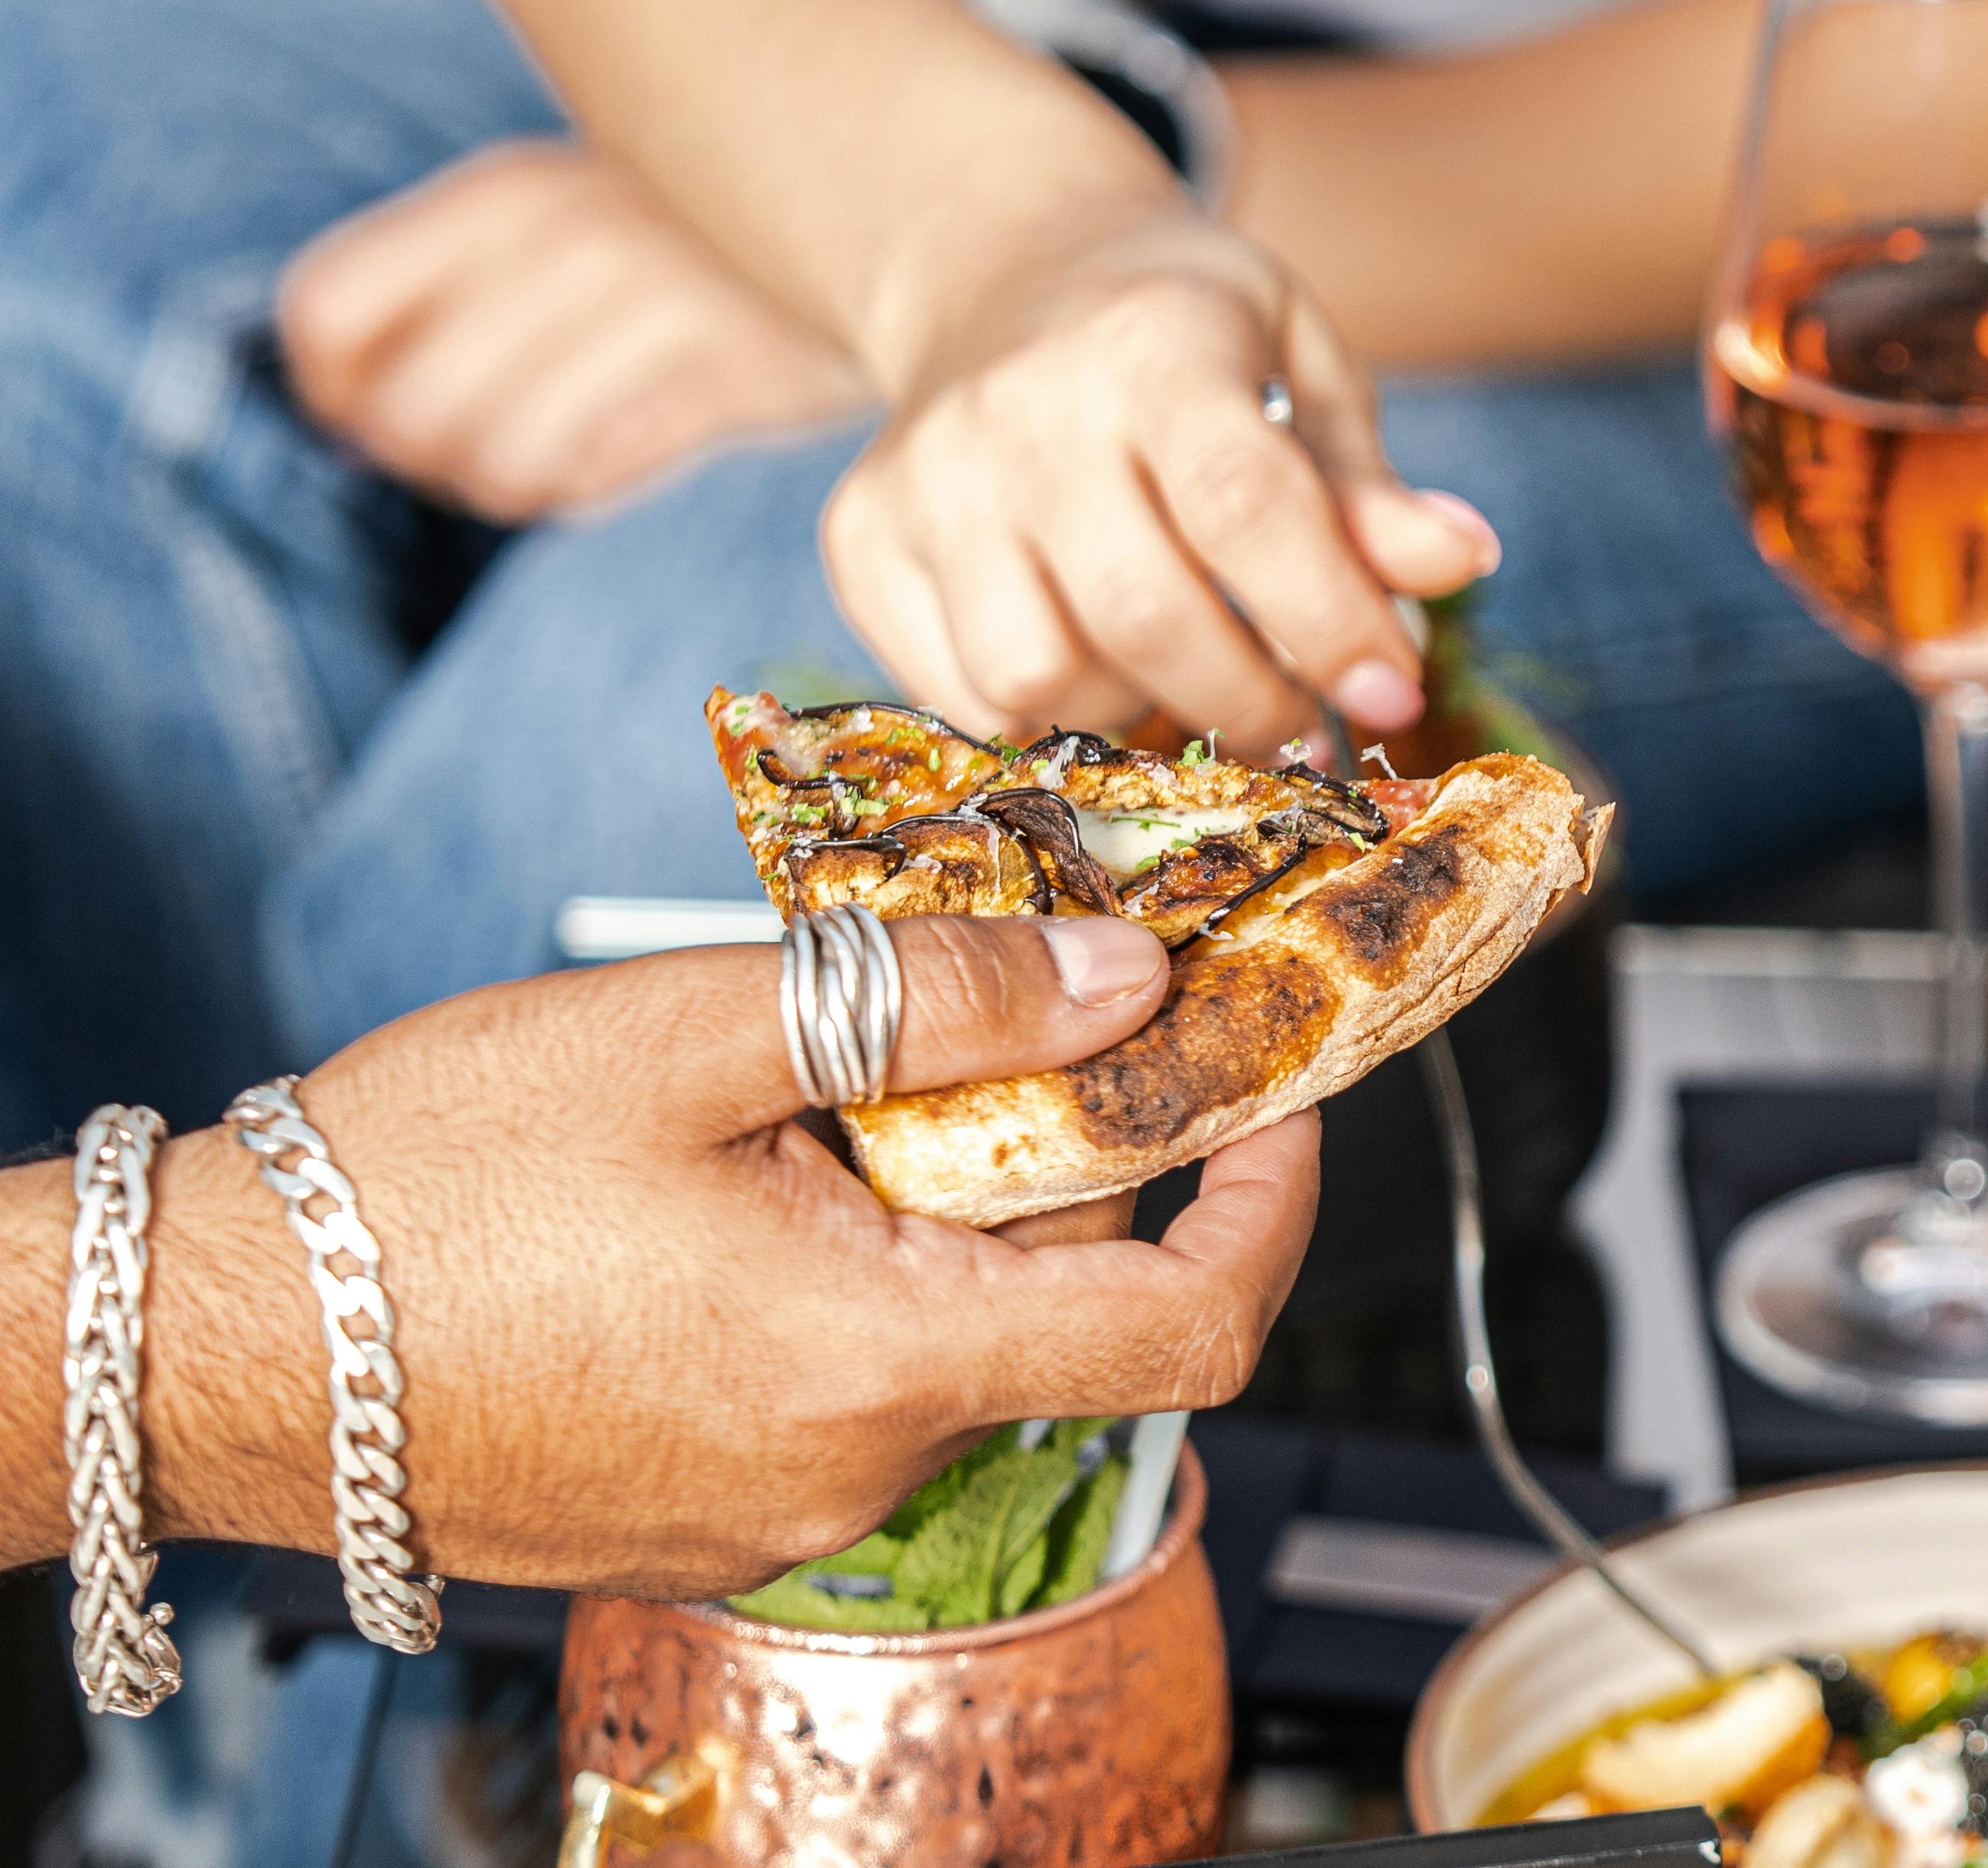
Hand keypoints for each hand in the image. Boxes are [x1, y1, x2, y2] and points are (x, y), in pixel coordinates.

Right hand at [135, 914, 1317, 1598]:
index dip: (1274, 1204)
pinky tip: (751, 1182)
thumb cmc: (426, 1184)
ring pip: (951, 1337)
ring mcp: (776, 1510)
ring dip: (943, 1208)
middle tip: (999, 1011)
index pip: (1189, 1322)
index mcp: (882, 1364)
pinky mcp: (704, 1512)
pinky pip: (850, 1385)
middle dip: (1065, 1157)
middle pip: (1062, 1310)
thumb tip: (1128, 976)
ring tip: (820, 1087)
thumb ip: (935, 1002)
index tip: (1279, 1095)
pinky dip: (858, 1273)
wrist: (207, 1342)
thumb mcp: (697, 1035)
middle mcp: (853, 1472)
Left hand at [279, 139, 876, 523]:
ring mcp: (655, 304)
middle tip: (479, 452)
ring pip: (499, 459)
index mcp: (504, 193)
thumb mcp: (561, 214)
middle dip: (427, 460)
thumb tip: (344, 410)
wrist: (894, 204)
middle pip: (406, 412)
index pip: (325, 312)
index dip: (333, 390)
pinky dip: (587, 486)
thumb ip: (451, 283)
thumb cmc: (695, 237)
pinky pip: (603, 472)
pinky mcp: (735, 370)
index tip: (375, 411)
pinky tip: (618, 455)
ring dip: (511, 485)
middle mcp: (566, 240)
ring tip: (553, 461)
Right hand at [821, 217, 1500, 754]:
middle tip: (1302, 720)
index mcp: (1149, 344)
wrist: (1007, 274)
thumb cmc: (1187, 337)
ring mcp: (925, 480)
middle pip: (1144, 616)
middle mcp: (1018, 409)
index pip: (1246, 507)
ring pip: (1038, 681)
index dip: (1329, 621)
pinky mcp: (862, 542)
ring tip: (1190, 678)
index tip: (1392, 695)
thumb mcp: (1301, 368)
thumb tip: (1461, 561)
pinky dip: (1048, 719)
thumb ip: (1367, 484)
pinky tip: (1100, 667)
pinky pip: (962, 698)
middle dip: (1250, 702)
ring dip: (1139, 715)